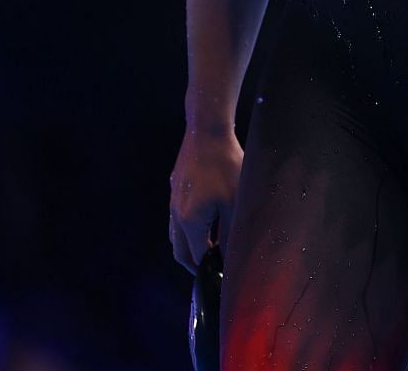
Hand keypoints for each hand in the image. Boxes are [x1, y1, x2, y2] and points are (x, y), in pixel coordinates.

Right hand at [169, 128, 242, 273]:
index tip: (222, 276)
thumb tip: (231, 255)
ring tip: (210, 249)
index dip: (210, 270)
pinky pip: (177, 218)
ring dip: (190, 246)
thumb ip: (231, 231)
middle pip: (180, 251)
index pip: (197, 257)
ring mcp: (173, 201)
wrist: (206, 132)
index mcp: (190, 221)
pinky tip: (205, 222)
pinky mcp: (175, 188)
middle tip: (212, 270)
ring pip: (176, 235)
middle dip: (195, 265)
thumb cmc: (226, 166)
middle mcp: (176, 214)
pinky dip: (188, 229)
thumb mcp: (235, 201)